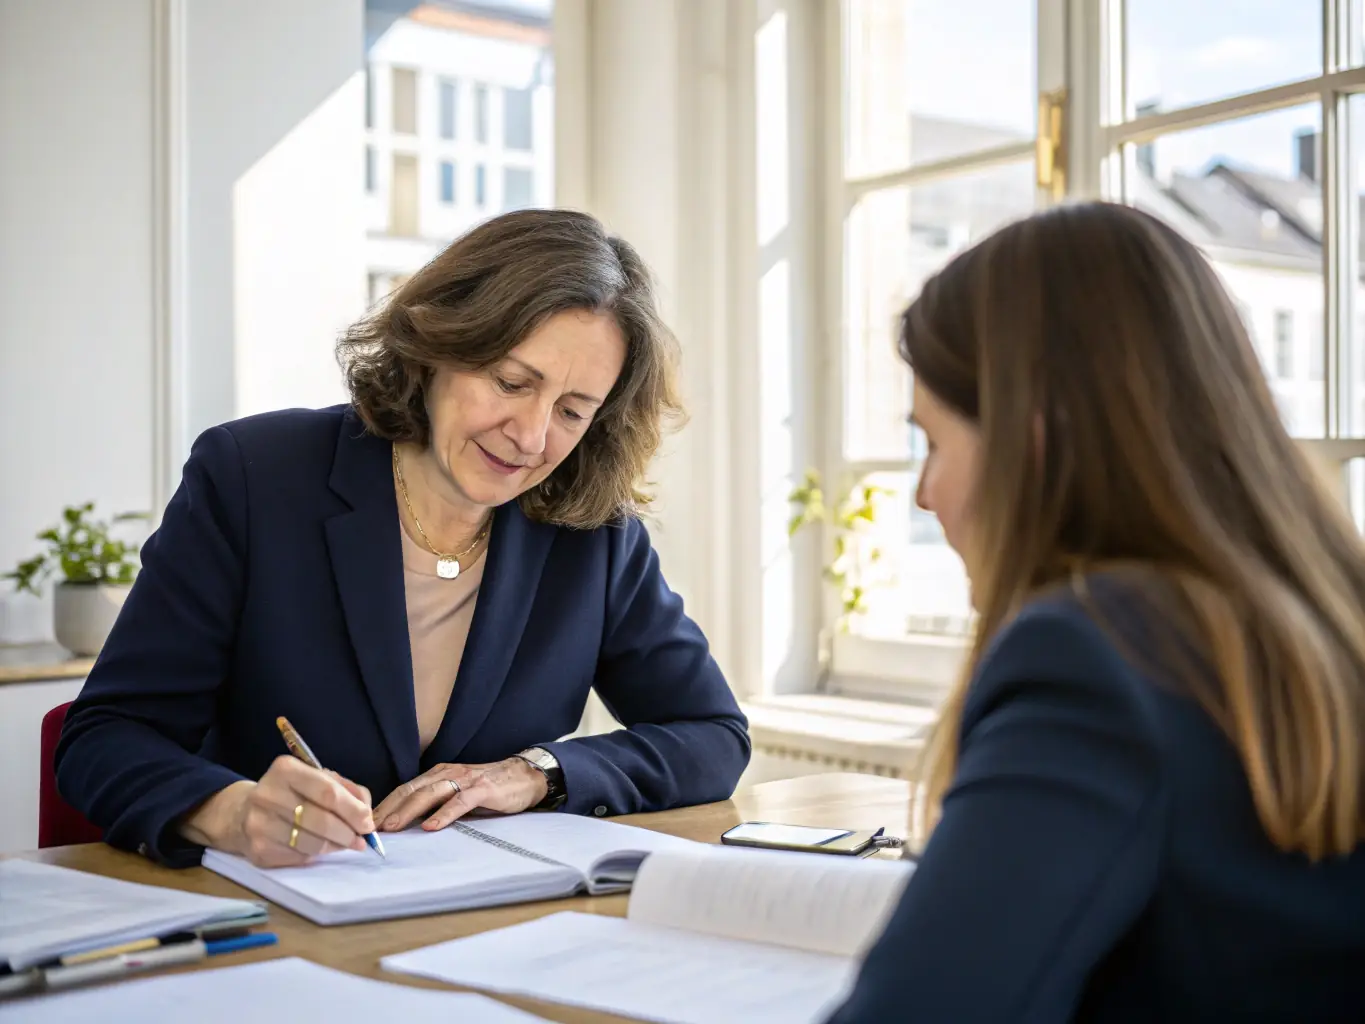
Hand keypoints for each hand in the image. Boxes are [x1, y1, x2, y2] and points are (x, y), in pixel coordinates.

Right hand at [180, 756, 375, 866]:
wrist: (242, 813)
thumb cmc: (292, 793)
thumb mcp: (317, 778)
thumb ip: (348, 790)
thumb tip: (367, 816)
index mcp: (285, 770)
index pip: (327, 792)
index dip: (353, 810)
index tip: (367, 822)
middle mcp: (267, 794)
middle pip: (321, 820)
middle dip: (348, 833)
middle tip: (361, 840)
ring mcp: (259, 825)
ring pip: (312, 843)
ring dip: (335, 846)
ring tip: (344, 844)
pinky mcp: (258, 850)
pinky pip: (299, 857)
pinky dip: (316, 854)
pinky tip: (319, 847)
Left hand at [374, 757, 548, 832]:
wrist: (525, 776)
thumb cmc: (490, 788)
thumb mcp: (458, 792)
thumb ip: (437, 803)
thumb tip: (409, 824)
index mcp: (438, 774)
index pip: (405, 789)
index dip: (384, 805)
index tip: (365, 823)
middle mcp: (447, 773)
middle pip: (410, 791)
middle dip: (387, 810)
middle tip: (369, 827)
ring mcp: (465, 780)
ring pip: (429, 794)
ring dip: (407, 812)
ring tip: (391, 827)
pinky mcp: (482, 789)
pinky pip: (459, 801)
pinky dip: (444, 814)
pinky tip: (431, 826)